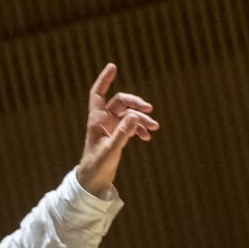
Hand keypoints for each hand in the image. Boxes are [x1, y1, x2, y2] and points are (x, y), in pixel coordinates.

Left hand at [74, 64, 157, 198]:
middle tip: (150, 110)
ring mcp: (110, 127)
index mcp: (96, 119)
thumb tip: (136, 116)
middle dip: (136, 105)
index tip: (113, 66)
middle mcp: (103, 120)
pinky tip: (147, 136)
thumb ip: (123, 133)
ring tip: (155, 127)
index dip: (105, 79)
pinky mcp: (116, 135)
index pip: (98, 93)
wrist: (93, 181)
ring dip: (141, 119)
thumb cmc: (97, 165)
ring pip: (128, 115)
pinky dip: (139, 129)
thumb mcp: (111, 150)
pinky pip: (130, 126)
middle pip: (120, 102)